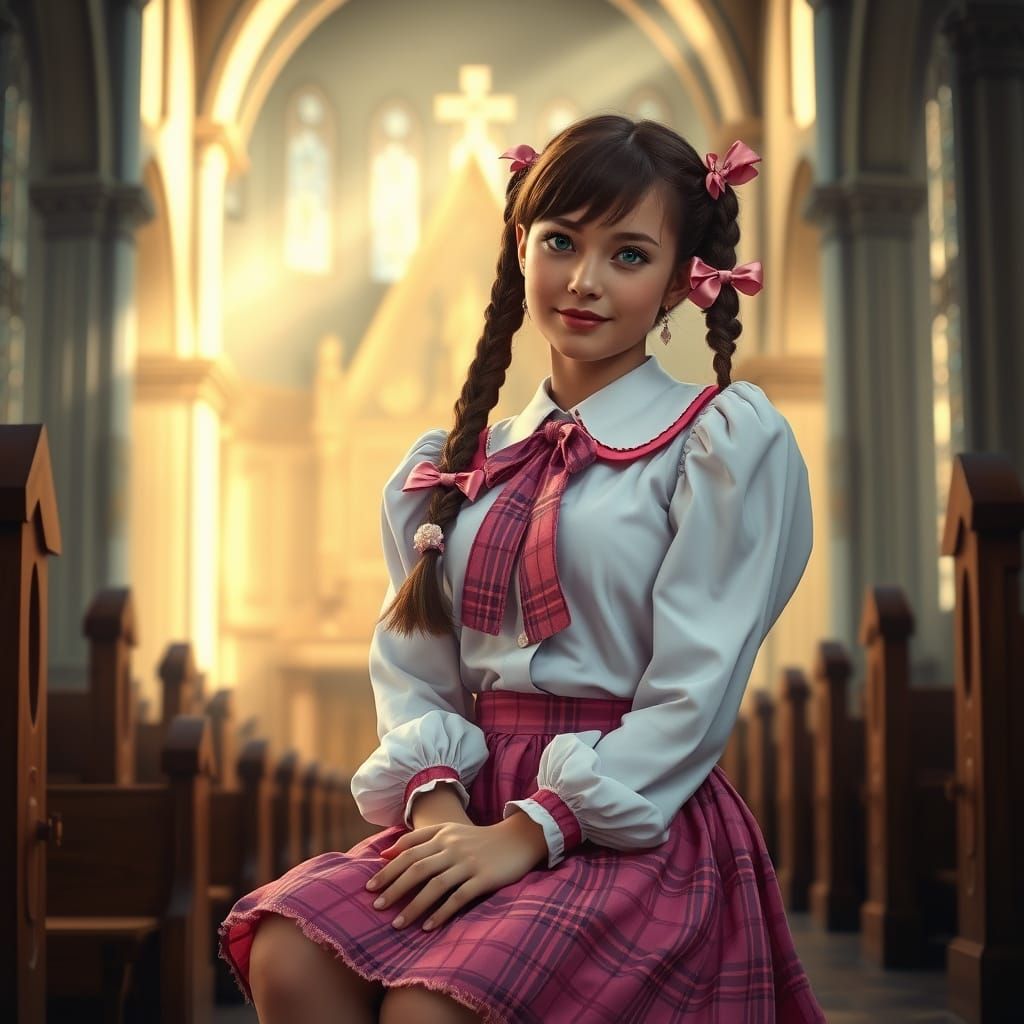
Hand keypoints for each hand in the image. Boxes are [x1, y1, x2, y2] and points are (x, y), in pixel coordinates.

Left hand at [365, 816, 546, 932]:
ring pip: (435, 885)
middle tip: (376, 906)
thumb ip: (418, 839)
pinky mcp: (484, 878)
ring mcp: (469, 863)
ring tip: (397, 924)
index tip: (370, 887)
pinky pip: (459, 898)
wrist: (518, 839)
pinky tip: (428, 927)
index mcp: (442, 835)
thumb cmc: (478, 840)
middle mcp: (452, 847)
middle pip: (417, 868)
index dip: (388, 869)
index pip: (408, 851)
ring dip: (414, 906)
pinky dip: (442, 913)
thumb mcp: (449, 831)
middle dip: (394, 888)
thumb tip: (385, 853)